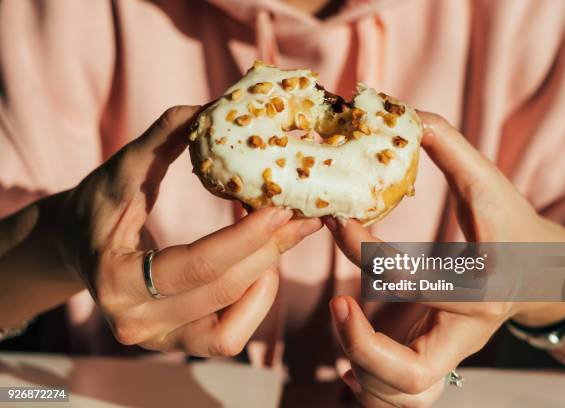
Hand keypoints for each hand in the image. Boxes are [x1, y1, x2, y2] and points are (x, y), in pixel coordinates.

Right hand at [59, 105, 321, 354]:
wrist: (76, 246)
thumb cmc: (98, 204)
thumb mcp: (124, 167)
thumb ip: (166, 136)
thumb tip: (215, 107)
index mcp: (115, 277)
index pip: (196, 264)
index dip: (246, 237)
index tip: (283, 207)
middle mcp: (134, 321)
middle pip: (221, 291)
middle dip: (270, 251)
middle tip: (305, 216)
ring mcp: (156, 340)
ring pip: (231, 325)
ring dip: (266, 278)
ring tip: (285, 236)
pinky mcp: (175, 344)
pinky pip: (228, 337)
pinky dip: (253, 305)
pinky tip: (263, 267)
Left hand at [325, 112, 564, 406]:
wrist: (542, 273)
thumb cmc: (514, 227)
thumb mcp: (490, 186)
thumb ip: (451, 148)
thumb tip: (406, 114)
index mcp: (480, 289)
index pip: (413, 283)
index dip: (364, 253)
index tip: (339, 222)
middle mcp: (466, 333)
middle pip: (411, 376)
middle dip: (362, 346)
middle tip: (337, 305)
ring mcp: (453, 353)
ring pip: (405, 396)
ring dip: (362, 373)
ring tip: (342, 330)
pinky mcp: (441, 359)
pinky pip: (405, 397)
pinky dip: (373, 388)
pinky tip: (349, 361)